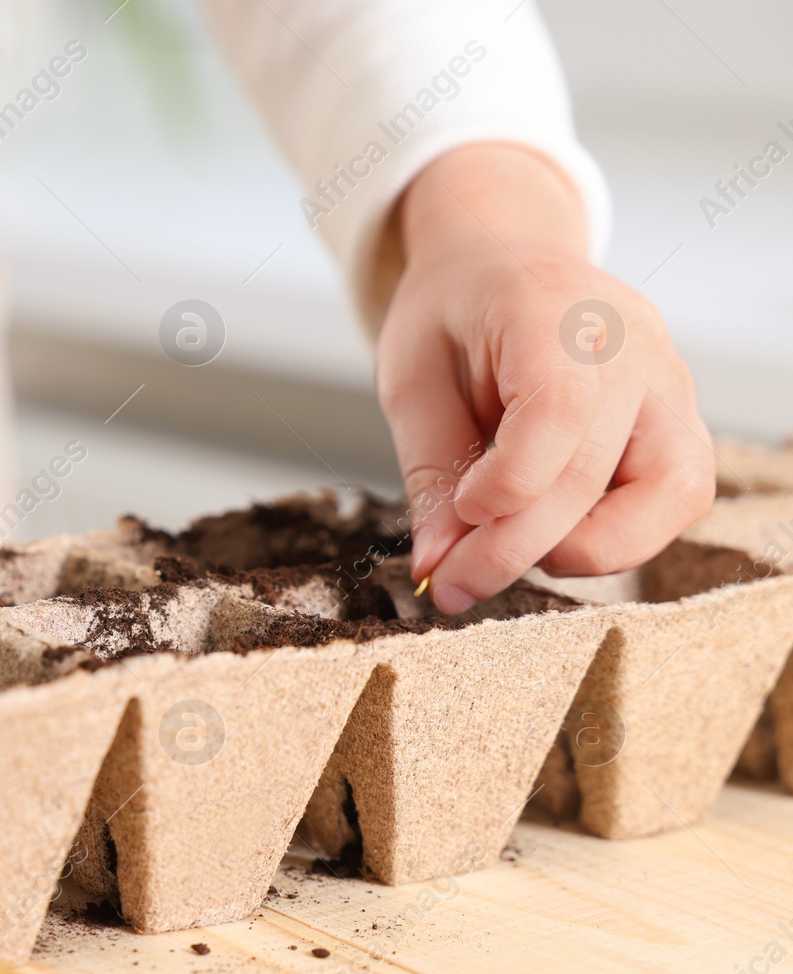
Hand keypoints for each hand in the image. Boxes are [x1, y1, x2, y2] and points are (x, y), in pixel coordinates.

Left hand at [378, 144, 714, 613]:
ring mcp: (671, 381)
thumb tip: (437, 564)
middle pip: (595, 467)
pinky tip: (550, 539)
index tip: (456, 521)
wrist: (504, 264)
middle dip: (516, 546)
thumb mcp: (411, 377)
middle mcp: (633, 342)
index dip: (509, 484)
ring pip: (668, 493)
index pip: (558, 409)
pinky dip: (619, 537)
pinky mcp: (683, 421)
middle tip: (450, 586)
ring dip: (585, 550)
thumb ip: (429, 469)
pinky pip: (677, 498)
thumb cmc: (452, 316)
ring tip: (503, 557)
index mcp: (552, 307)